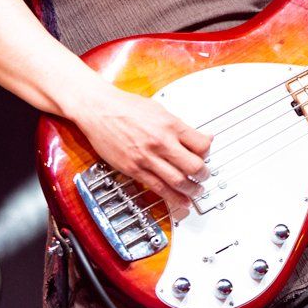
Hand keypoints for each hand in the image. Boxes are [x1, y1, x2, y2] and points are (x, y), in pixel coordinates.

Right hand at [74, 83, 212, 220]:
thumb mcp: (159, 109)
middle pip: (193, 166)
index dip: (208, 152)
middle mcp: (161, 141)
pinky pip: (157, 187)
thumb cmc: (125, 106)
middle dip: (203, 175)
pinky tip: (180, 201)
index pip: (201, 144)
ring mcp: (147, 157)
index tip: (207, 155)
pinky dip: (172, 198)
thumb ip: (179, 125)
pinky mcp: (134, 169)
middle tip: (204, 177)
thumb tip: (198, 135)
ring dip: (191, 190)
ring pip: (178, 181)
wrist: (99, 109)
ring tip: (196, 192)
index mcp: (170, 124)